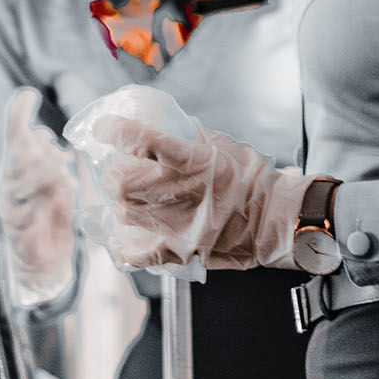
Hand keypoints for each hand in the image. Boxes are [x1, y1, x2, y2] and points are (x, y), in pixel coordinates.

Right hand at [0, 90, 78, 305]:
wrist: (44, 266)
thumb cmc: (50, 220)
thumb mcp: (56, 185)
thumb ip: (50, 161)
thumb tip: (44, 135)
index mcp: (16, 173)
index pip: (15, 140)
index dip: (18, 116)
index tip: (28, 95)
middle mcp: (8, 190)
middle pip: (17, 159)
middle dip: (41, 152)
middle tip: (59, 157)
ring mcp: (11, 213)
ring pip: (22, 185)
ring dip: (46, 177)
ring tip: (64, 181)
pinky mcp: (19, 237)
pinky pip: (29, 216)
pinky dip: (46, 208)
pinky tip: (61, 204)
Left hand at [69, 91, 308, 273]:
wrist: (276, 220)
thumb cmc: (255, 181)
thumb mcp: (224, 145)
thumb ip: (191, 136)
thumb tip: (164, 124)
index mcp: (194, 161)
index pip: (141, 140)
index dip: (114, 131)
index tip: (103, 128)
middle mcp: (181, 193)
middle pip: (122, 184)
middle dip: (113, 175)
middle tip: (117, 170)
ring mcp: (179, 226)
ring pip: (125, 214)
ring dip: (119, 203)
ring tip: (126, 198)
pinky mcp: (182, 251)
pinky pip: (140, 254)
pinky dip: (125, 247)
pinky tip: (121, 240)